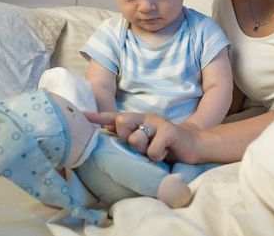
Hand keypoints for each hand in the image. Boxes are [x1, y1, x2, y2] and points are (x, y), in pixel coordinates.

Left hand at [84, 111, 200, 163]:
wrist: (192, 146)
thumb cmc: (165, 145)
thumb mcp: (144, 141)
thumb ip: (128, 135)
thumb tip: (107, 129)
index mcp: (138, 119)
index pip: (114, 116)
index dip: (97, 117)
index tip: (81, 116)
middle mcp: (147, 117)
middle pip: (121, 123)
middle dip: (126, 138)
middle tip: (141, 146)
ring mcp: (158, 123)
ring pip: (136, 139)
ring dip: (143, 151)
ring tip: (155, 151)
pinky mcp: (170, 131)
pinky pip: (152, 150)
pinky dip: (157, 157)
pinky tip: (165, 154)